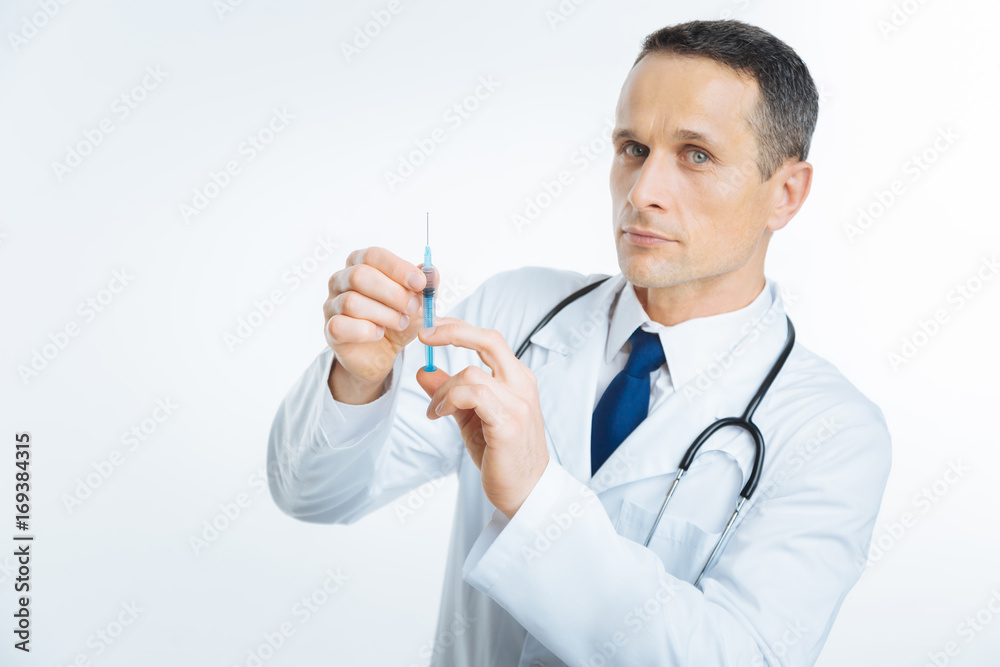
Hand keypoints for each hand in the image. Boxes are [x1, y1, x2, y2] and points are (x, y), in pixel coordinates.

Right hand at [323, 246, 438, 398]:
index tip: (420, 282)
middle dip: (393, 293)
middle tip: (413, 308)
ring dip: (384, 314)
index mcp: (360, 264)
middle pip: (360, 275)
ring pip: (352, 302)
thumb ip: (424, 287)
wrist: (381, 353)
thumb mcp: (416, 302)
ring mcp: (332, 304)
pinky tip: (379, 333)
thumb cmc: (395, 320)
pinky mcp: (330, 329)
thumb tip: (432, 271)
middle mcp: (341, 280)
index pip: (374, 255)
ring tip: (401, 322)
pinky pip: (340, 326)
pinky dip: (365, 331)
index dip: (398, 267)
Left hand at [415, 317, 548, 519]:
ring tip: (434, 409)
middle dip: (452, 331)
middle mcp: (521, 384)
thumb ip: (450, 393)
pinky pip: (474, 395)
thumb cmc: (501, 454)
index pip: (488, 339)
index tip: (430, 327)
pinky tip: (439, 414)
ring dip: (443, 389)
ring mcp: (518, 403)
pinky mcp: (508, 423)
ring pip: (471, 373)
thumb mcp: (470, 418)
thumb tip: (424, 371)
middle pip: (488, 339)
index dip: (457, 327)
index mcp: (516, 378)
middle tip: (424, 336)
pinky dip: (450, 399)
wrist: (525, 490)